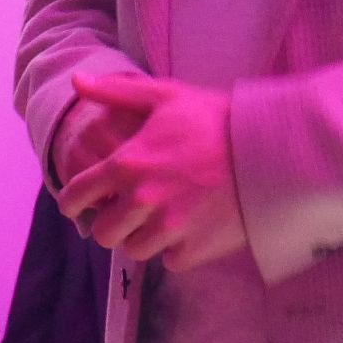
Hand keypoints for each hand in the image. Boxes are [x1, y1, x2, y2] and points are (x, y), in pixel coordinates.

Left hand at [57, 71, 246, 268]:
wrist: (269, 149)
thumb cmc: (215, 118)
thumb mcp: (166, 96)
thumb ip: (116, 92)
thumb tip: (76, 82)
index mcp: (128, 164)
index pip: (77, 195)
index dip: (72, 202)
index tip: (78, 205)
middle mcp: (142, 200)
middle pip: (102, 233)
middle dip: (111, 223)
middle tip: (127, 212)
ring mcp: (168, 228)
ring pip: (134, 250)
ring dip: (141, 237)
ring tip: (159, 220)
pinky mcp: (194, 249)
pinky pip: (170, 260)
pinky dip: (175, 249)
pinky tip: (188, 228)